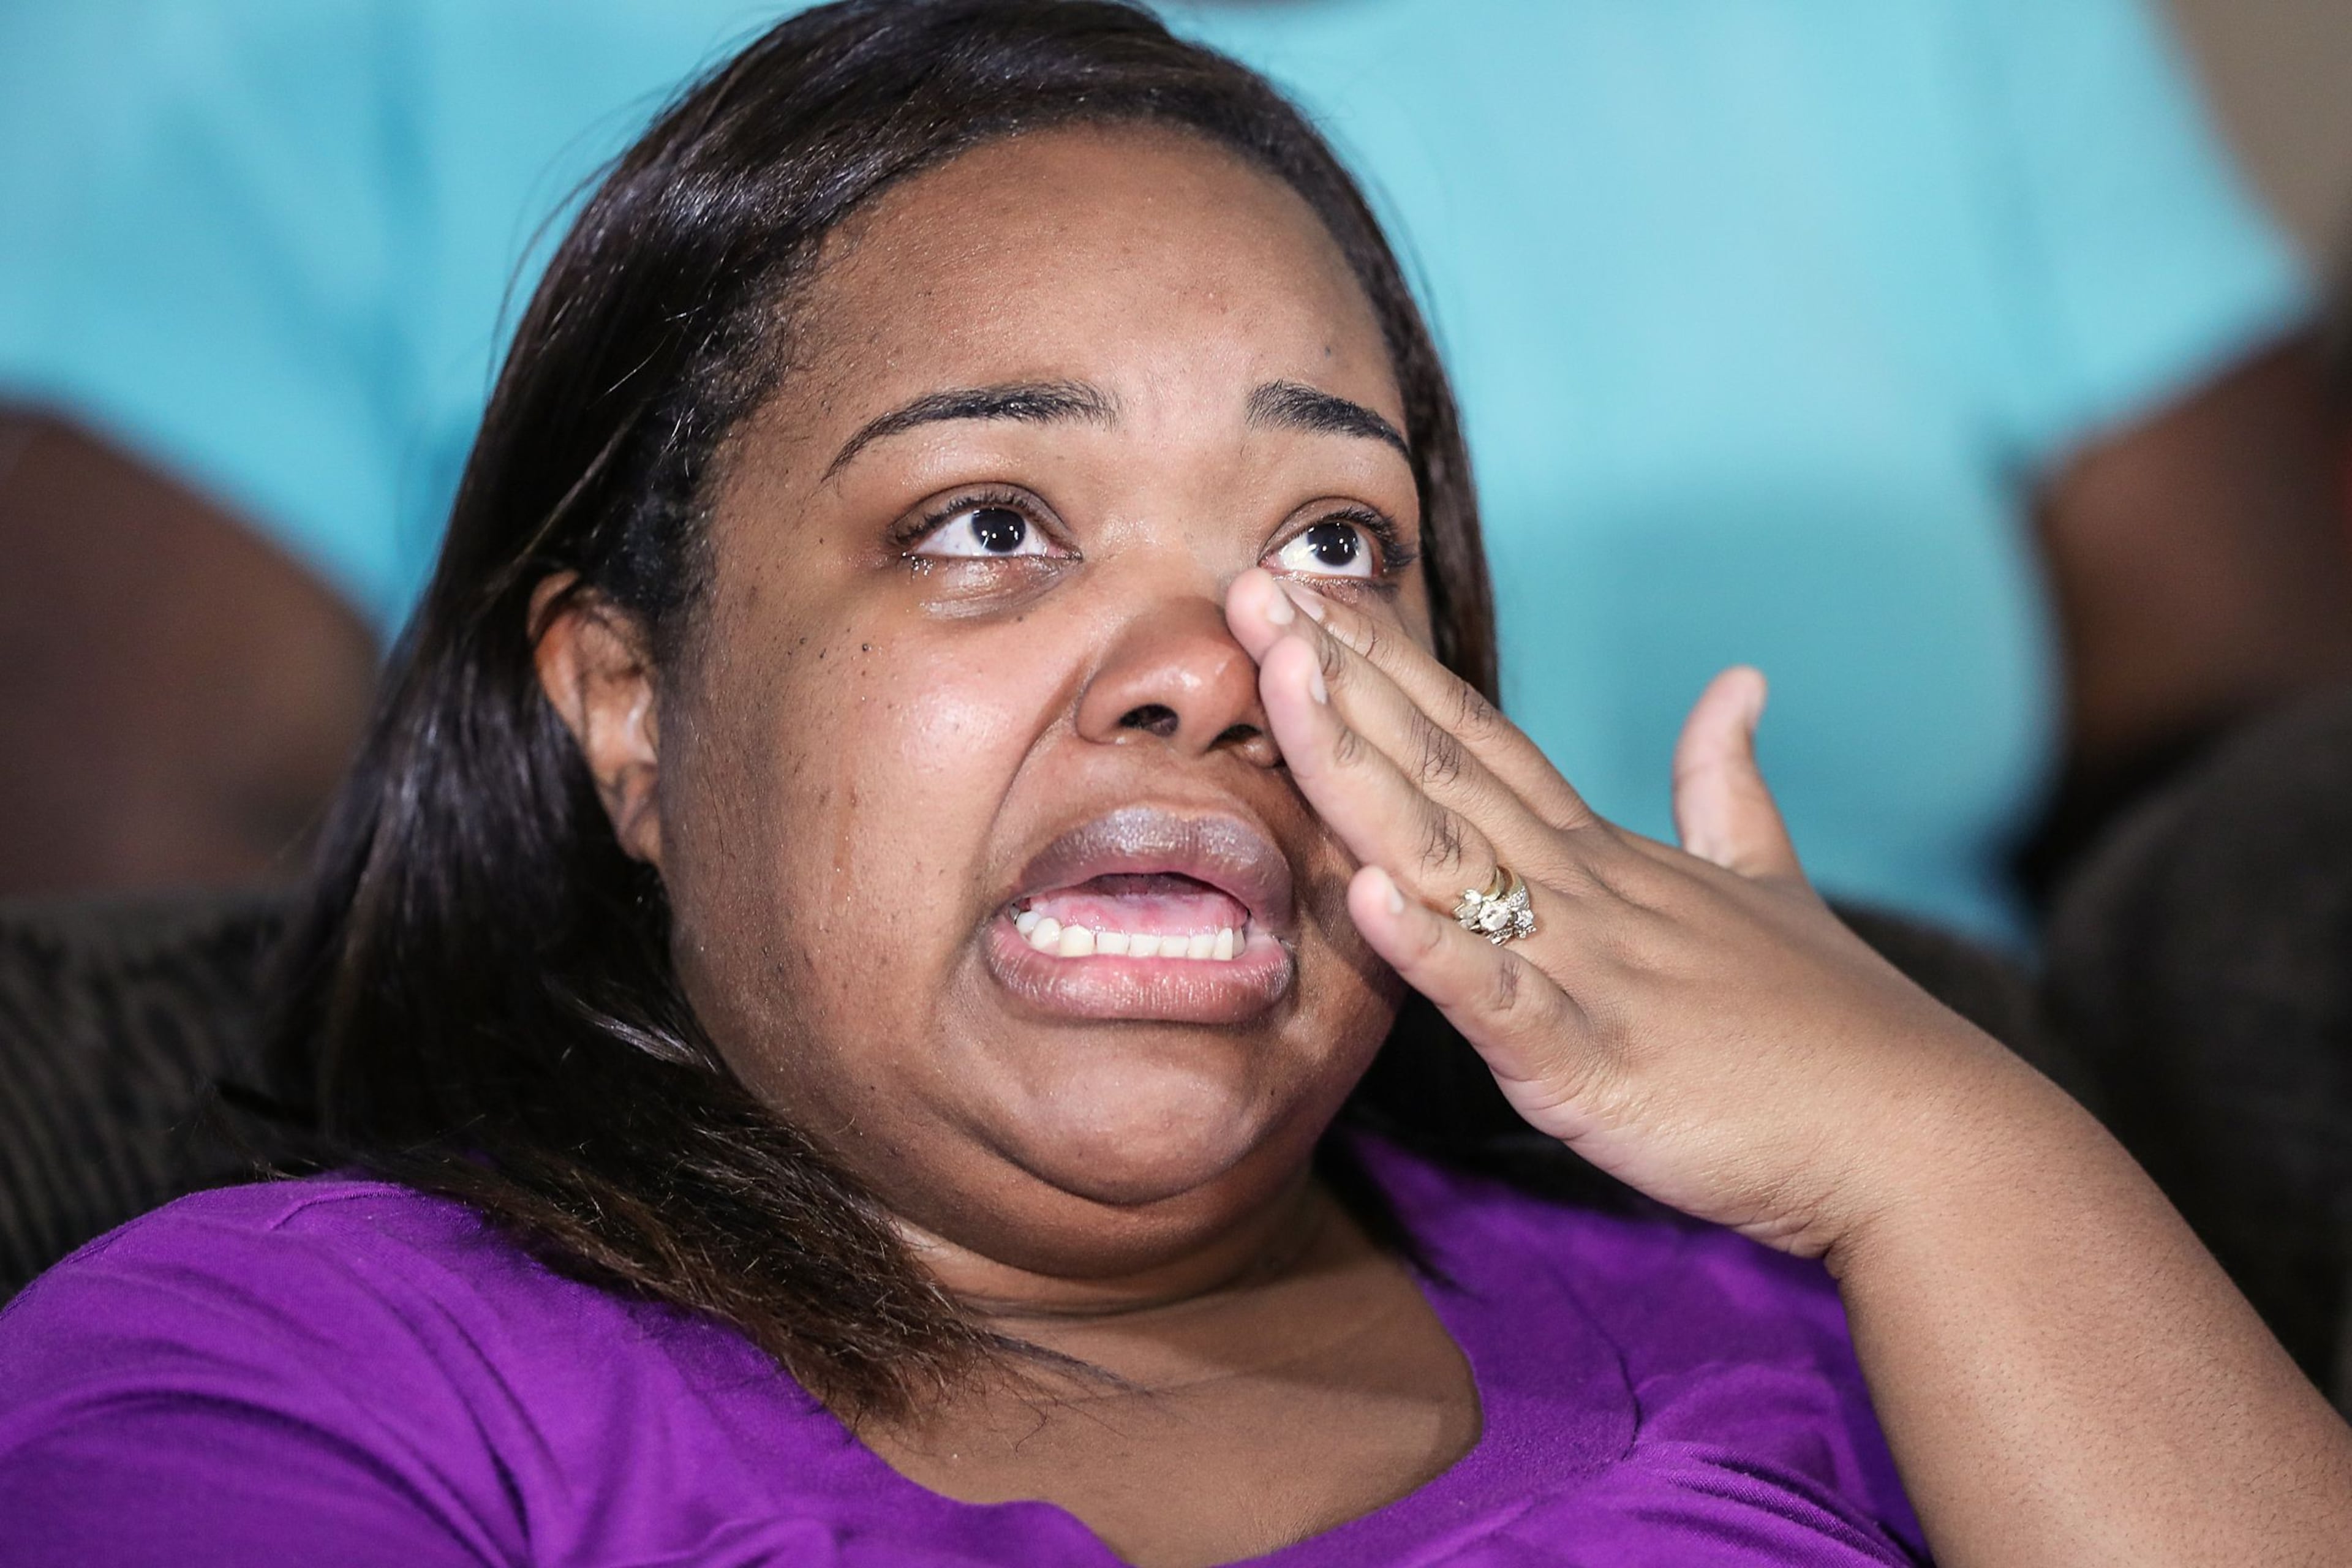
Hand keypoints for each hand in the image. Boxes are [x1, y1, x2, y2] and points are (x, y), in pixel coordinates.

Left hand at [1224, 569, 2054, 1259]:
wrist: (1919, 1135)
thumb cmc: (1833, 1026)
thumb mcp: (1769, 881)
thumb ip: (1726, 787)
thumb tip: (1739, 684)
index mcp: (1601, 856)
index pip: (1476, 736)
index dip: (1387, 665)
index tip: (1307, 596)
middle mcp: (1581, 889)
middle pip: (1441, 765)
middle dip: (1339, 679)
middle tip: (1246, 591)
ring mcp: (1583, 968)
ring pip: (1446, 854)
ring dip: (1358, 770)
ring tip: (1283, 685)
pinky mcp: (1589, 1060)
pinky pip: (1495, 998)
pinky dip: (1427, 947)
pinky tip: (1361, 893)